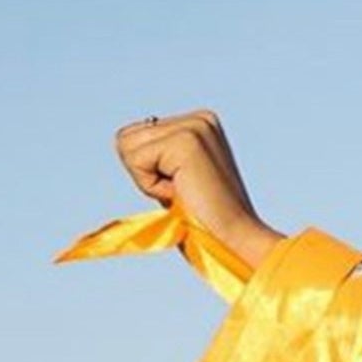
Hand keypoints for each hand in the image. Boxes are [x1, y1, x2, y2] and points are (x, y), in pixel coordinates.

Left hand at [113, 110, 282, 269]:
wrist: (236, 242)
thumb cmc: (207, 223)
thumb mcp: (178, 178)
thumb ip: (158, 155)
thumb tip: (124, 139)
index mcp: (200, 124)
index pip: (137, 135)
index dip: (150, 172)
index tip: (184, 189)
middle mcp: (198, 119)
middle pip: (127, 137)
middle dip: (146, 174)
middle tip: (183, 193)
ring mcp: (193, 126)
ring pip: (126, 146)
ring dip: (148, 181)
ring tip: (184, 193)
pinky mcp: (185, 141)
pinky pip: (136, 160)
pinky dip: (152, 186)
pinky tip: (183, 194)